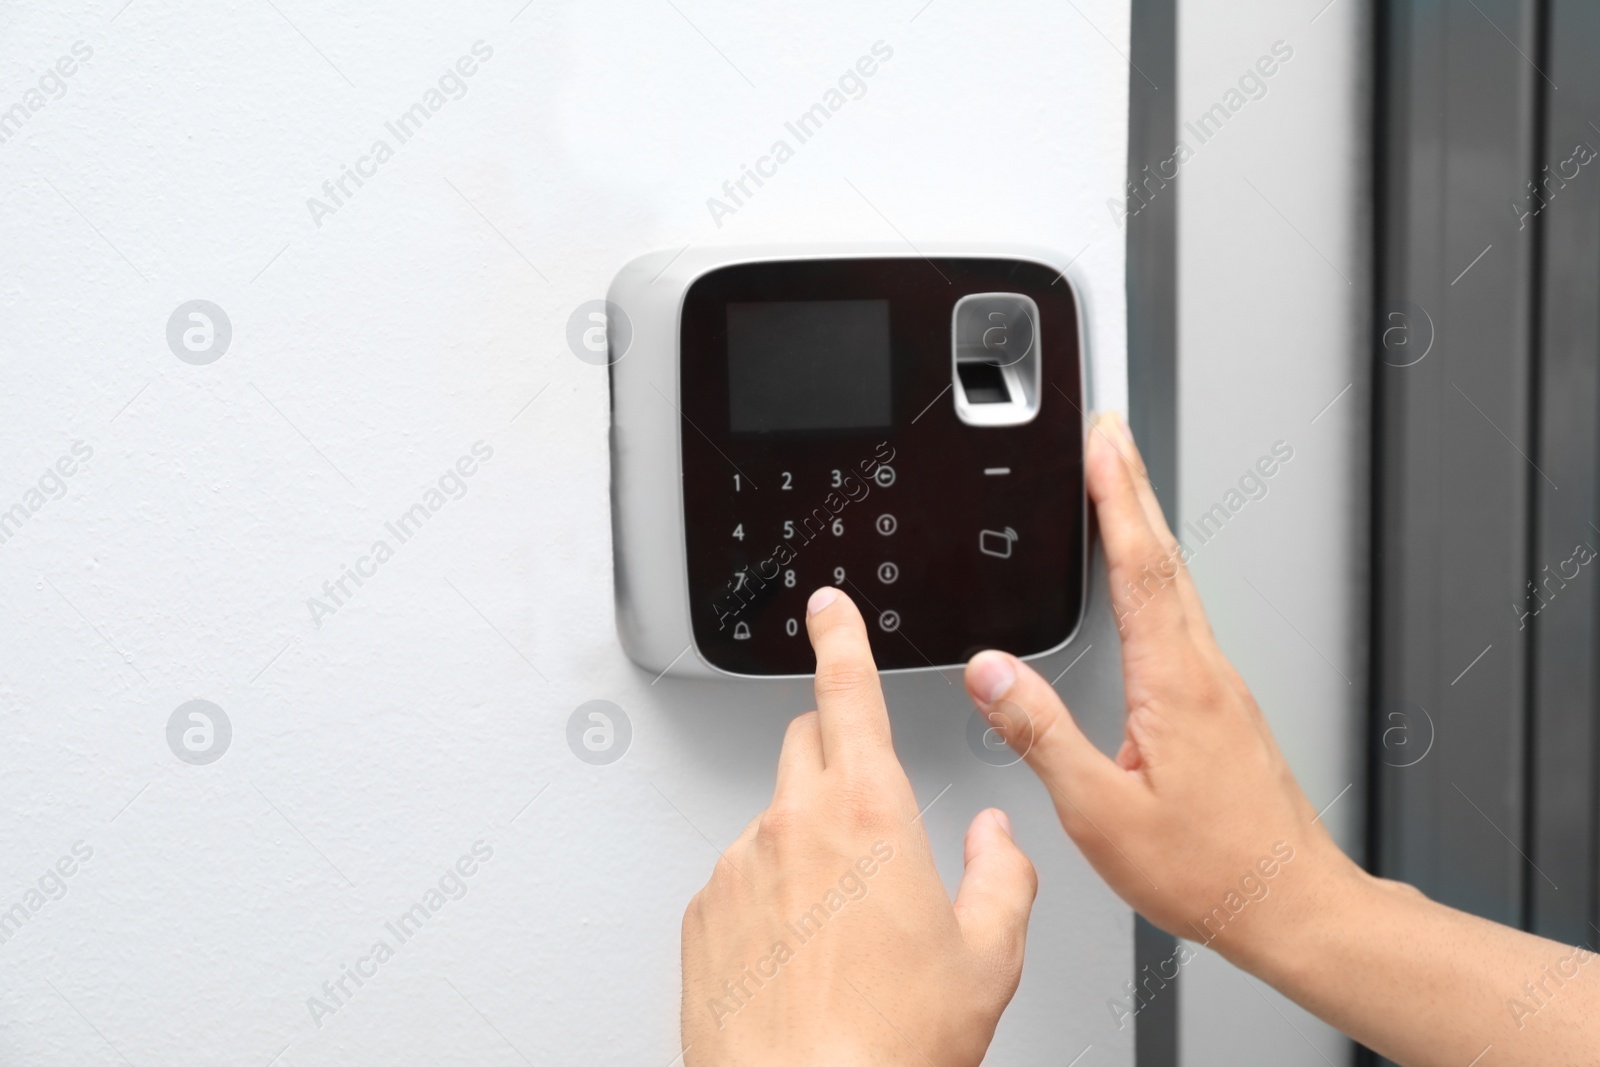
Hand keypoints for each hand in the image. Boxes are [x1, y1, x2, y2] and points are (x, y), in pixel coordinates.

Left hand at [682, 587, 1037, 1066]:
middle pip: (806, 741)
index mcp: (869, 815)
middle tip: (866, 806)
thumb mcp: (987, 958)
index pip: (847, 693)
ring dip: (806, 839)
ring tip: (840, 924)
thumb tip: (993, 841)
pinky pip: (740, 875)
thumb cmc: (889, 1046)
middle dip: (835, 746)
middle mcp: (795, 825)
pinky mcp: (704, 911)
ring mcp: (740, 866)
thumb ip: (1002, 875)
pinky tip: (801, 953)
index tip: (826, 609)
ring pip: (774, 816)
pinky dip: (769, 893)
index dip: (838, 638)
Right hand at [963, 412, 1361, 971]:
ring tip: (1120, 485)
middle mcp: (1205, 672)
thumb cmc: (1209, 869)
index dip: (1116, 499)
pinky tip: (1145, 578)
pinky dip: (1157, 574)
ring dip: (1146, 525)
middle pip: (1165, 557)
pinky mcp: (1223, 706)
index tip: (1102, 444)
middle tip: (1112, 434)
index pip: (1140, 568)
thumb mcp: (1099, 811)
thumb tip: (992, 672)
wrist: (1290, 904)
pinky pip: (1185, 616)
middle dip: (1133, 487)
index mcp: (1175, 684)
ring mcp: (1220, 686)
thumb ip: (1040, 733)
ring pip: (1178, 584)